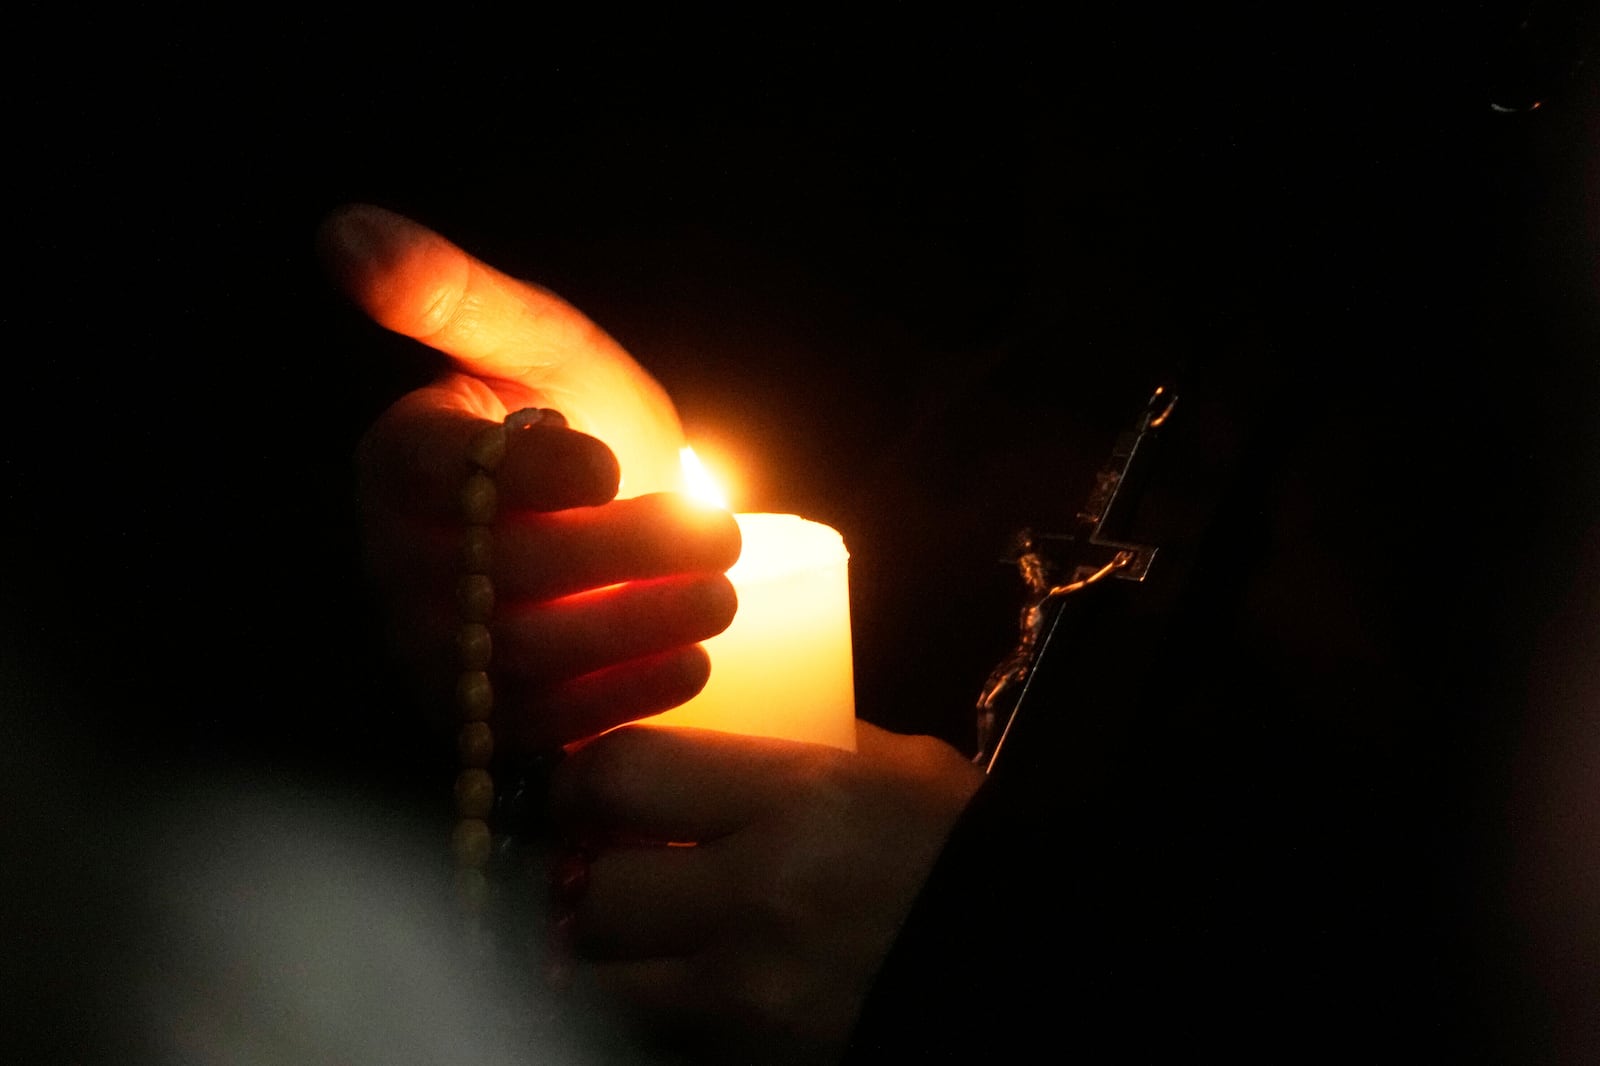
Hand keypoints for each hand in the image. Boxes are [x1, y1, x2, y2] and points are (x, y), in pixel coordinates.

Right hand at [321, 205, 740, 748]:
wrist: (626, 512)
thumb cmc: (578, 415)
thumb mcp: (537, 341)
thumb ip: (452, 293)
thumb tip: (343, 230)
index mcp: (401, 461)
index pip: (434, 474)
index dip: (526, 477)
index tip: (610, 463)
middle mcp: (400, 562)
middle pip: (494, 573)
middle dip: (617, 556)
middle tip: (716, 533)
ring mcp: (438, 648)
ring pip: (523, 652)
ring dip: (634, 626)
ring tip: (720, 592)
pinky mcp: (488, 714)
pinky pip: (543, 723)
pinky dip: (623, 696)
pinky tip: (694, 661)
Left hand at [547, 721, 984, 1063]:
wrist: (1036, 967)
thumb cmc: (965, 855)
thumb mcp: (898, 768)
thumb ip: (799, 745)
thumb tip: (704, 739)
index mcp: (799, 797)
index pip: (622, 775)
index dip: (582, 778)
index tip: (583, 785)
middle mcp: (762, 896)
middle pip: (593, 889)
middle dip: (584, 880)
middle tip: (599, 867)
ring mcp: (754, 996)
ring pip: (602, 981)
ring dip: (603, 958)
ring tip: (632, 936)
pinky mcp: (754, 1061)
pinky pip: (653, 1036)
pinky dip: (647, 1012)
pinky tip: (674, 986)